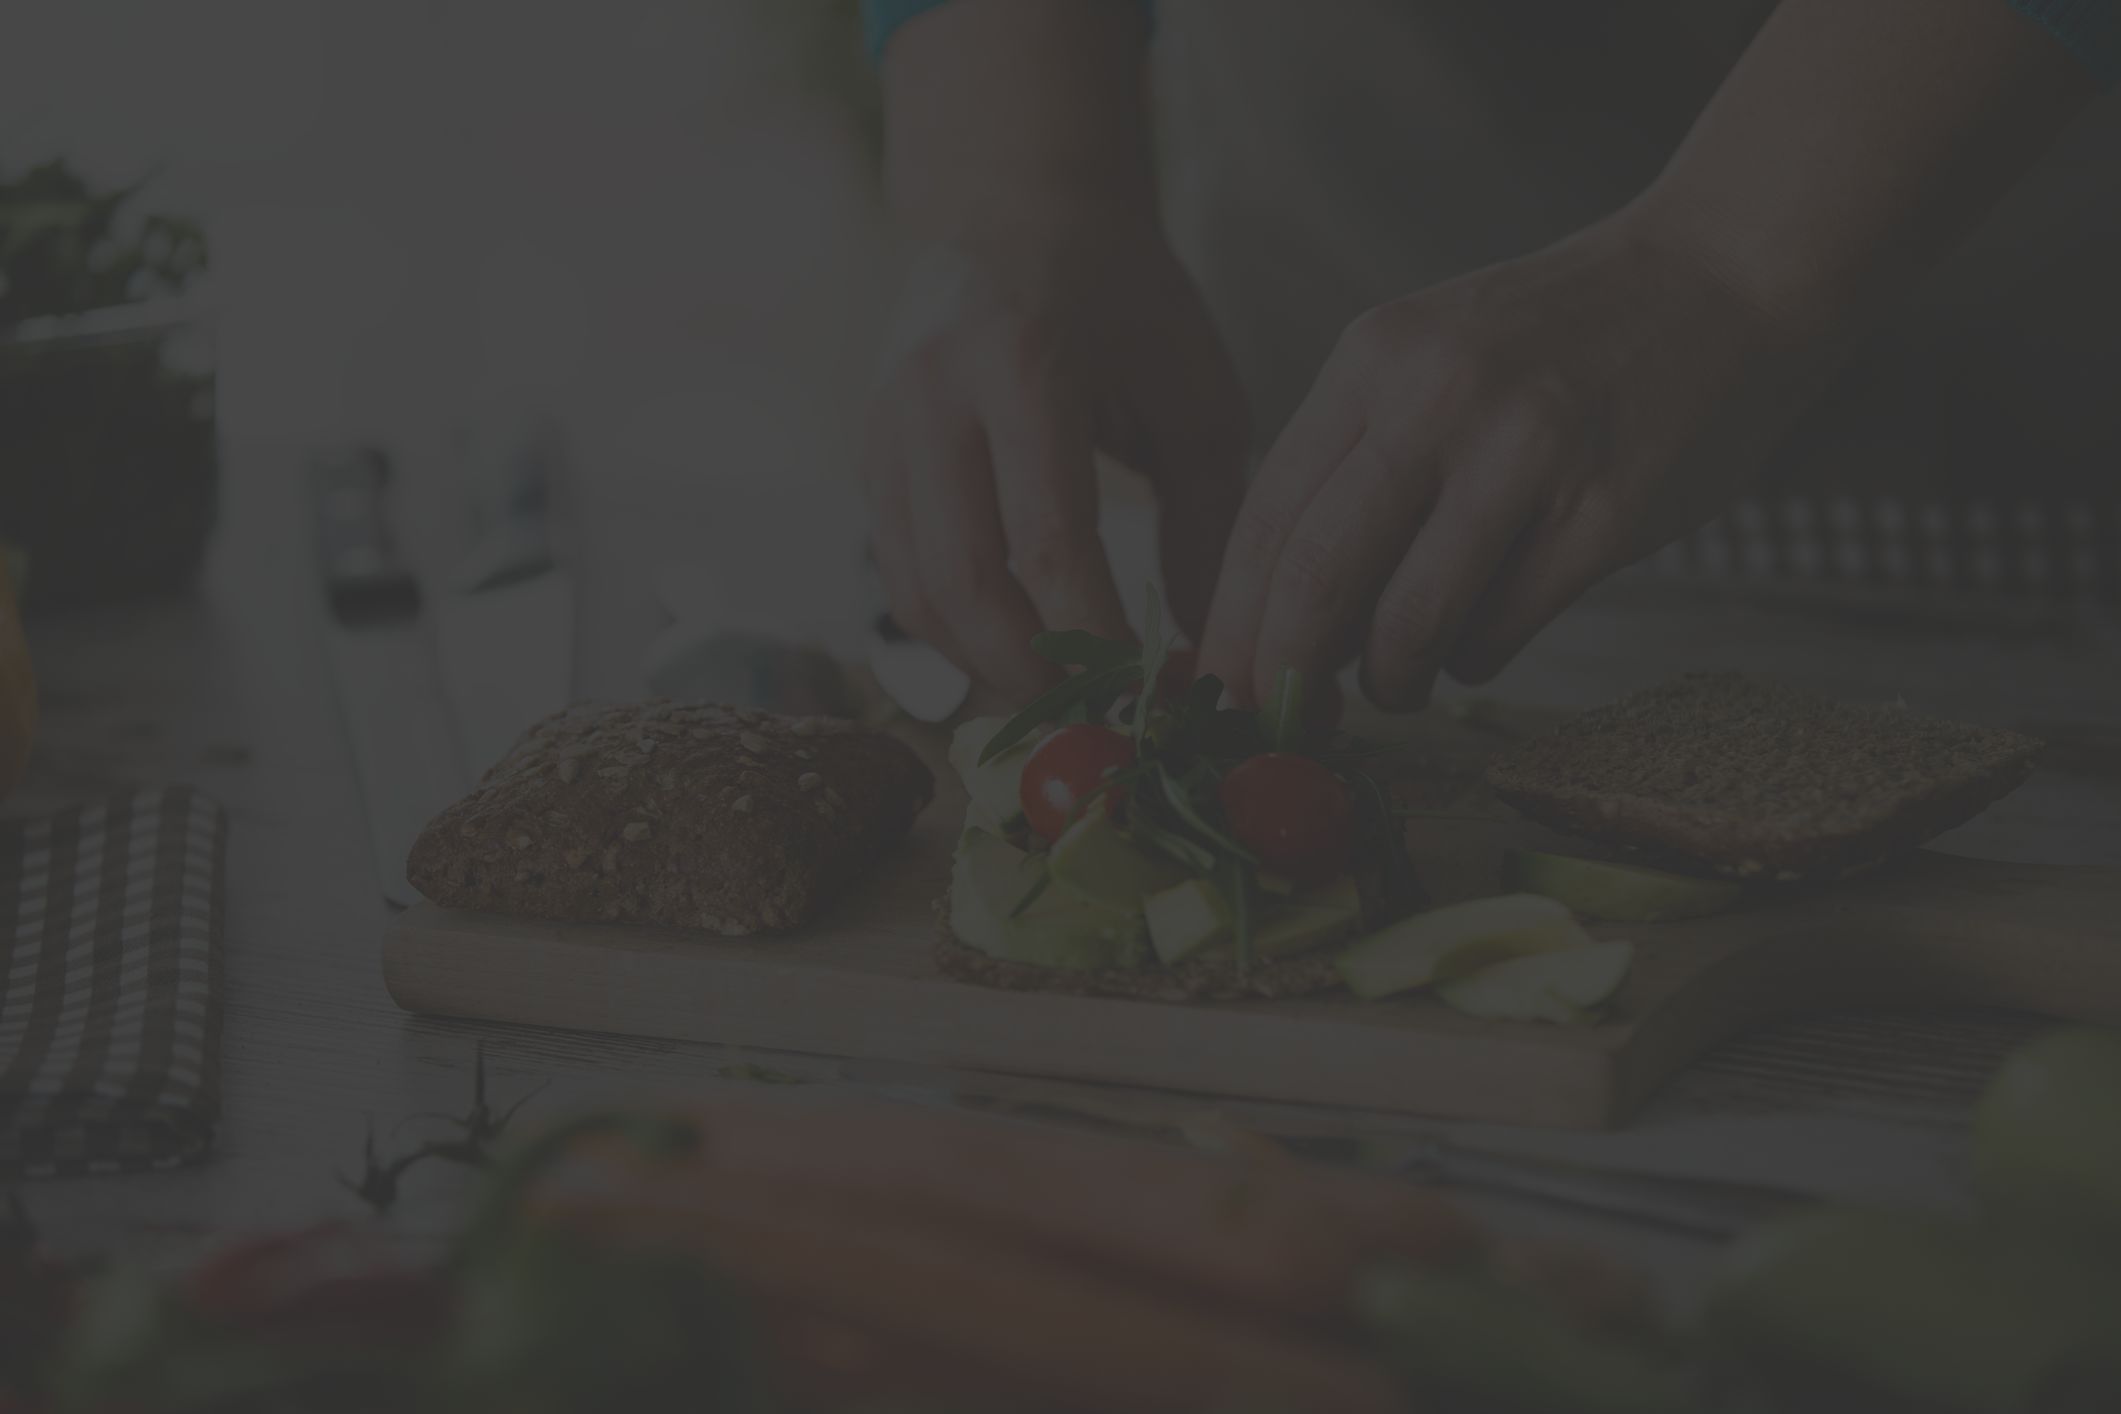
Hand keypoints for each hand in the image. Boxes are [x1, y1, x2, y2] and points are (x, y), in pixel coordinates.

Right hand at [864, 221, 1249, 699]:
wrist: (1014, 213)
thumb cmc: (1125, 303)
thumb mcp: (1196, 391)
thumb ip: (1212, 520)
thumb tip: (1212, 652)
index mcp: (1023, 364)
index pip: (1049, 545)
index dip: (1102, 640)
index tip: (1160, 691)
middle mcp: (932, 398)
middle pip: (964, 584)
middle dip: (1037, 673)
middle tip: (1106, 718)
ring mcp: (884, 430)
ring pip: (916, 594)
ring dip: (990, 667)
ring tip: (1068, 697)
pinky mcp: (867, 460)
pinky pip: (898, 578)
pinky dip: (957, 635)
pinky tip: (1021, 653)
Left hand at [1199, 208, 1829, 710]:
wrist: (1723, 273)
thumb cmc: (1561, 341)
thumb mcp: (1430, 359)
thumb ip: (1356, 466)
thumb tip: (1282, 617)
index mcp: (1376, 359)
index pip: (1265, 517)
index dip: (1231, 623)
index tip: (1218, 686)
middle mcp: (1440, 398)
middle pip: (1317, 578)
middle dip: (1286, 672)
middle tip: (1285, 719)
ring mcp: (1527, 454)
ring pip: (1409, 624)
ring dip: (1390, 680)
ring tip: (1400, 680)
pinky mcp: (1606, 514)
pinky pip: (1500, 632)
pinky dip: (1472, 659)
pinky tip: (1482, 636)